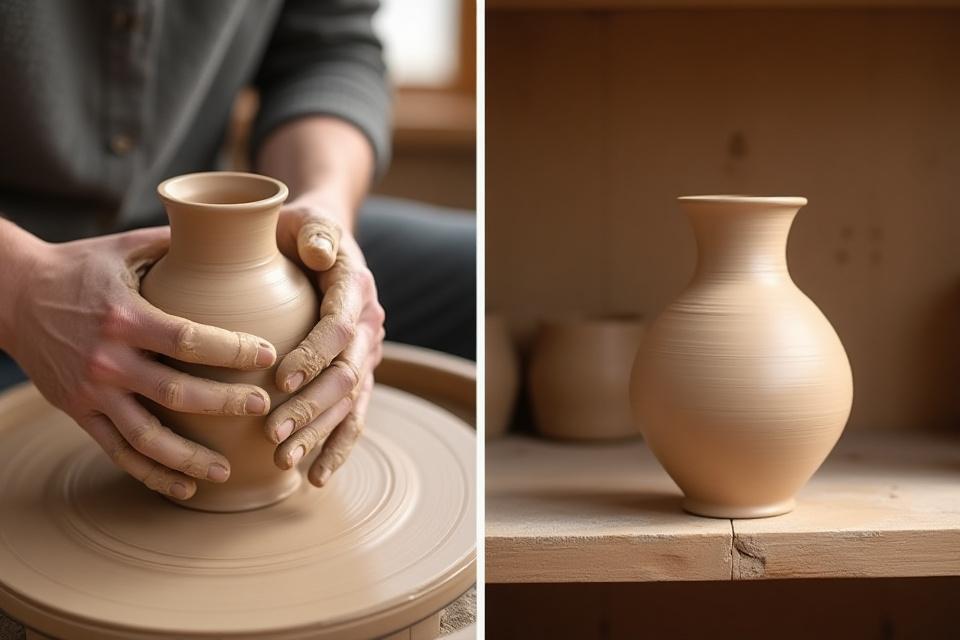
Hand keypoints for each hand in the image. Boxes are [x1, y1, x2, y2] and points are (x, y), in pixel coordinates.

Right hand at [5, 227, 277, 499]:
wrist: (11, 294)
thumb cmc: (80, 266)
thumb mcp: (126, 247)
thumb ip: (178, 243)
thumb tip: (233, 232)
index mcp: (125, 317)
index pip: (189, 339)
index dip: (232, 350)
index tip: (267, 355)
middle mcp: (107, 360)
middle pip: (177, 393)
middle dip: (225, 404)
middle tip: (263, 408)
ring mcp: (91, 392)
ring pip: (147, 437)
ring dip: (190, 457)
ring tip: (227, 470)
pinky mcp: (79, 412)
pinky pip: (118, 452)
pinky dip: (152, 474)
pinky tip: (185, 487)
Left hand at [265, 202, 384, 486]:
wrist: (318, 242)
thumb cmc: (297, 229)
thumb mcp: (305, 219)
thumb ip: (314, 232)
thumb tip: (318, 250)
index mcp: (355, 287)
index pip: (337, 327)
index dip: (312, 355)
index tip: (278, 379)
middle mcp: (368, 324)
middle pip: (345, 374)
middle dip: (310, 407)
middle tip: (273, 434)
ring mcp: (365, 353)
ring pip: (349, 402)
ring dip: (319, 434)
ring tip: (286, 461)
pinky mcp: (356, 374)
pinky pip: (352, 416)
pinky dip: (337, 447)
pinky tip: (316, 476)